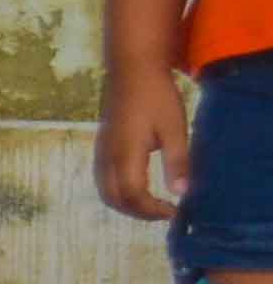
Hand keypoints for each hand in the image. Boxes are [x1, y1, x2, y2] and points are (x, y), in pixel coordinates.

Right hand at [102, 78, 190, 223]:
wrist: (131, 70)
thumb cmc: (157, 97)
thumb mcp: (175, 129)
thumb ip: (177, 162)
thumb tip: (181, 193)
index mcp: (126, 153)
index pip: (134, 195)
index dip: (153, 210)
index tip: (176, 210)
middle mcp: (108, 156)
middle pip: (115, 199)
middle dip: (139, 212)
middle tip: (165, 211)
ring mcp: (102, 151)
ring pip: (105, 191)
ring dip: (127, 204)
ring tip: (152, 203)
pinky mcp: (102, 146)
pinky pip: (103, 179)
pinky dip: (119, 192)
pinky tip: (139, 186)